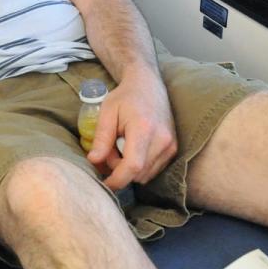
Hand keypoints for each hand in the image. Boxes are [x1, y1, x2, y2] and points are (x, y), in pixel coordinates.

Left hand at [88, 73, 177, 190]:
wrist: (148, 86)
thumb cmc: (124, 97)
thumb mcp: (107, 113)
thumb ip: (101, 138)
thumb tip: (93, 161)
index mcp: (144, 129)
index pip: (133, 166)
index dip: (117, 179)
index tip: (103, 183)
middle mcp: (162, 140)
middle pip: (138, 173)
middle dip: (119, 170)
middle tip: (108, 151)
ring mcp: (171, 146)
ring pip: (146, 175)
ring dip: (129, 169)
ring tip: (120, 147)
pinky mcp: (174, 149)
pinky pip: (154, 169)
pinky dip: (140, 166)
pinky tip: (132, 149)